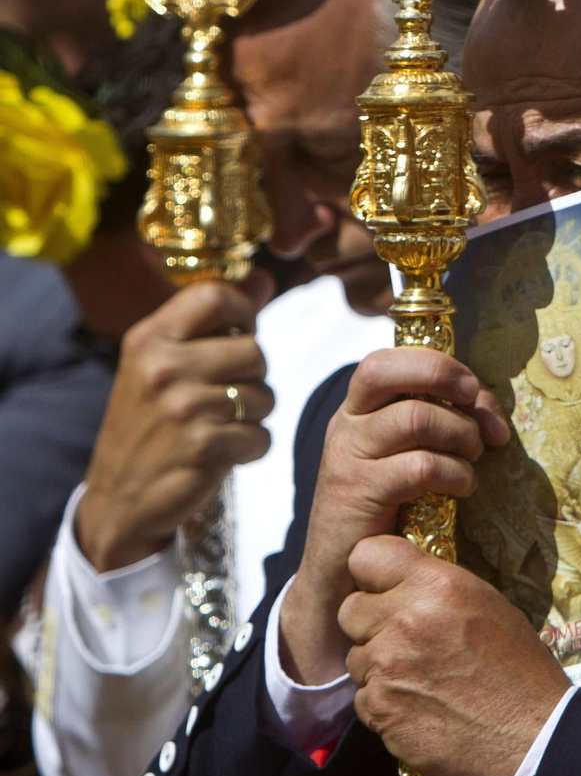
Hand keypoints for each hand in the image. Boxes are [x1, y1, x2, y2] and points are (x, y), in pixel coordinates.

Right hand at [77, 279, 273, 570]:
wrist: (120, 498)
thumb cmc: (149, 423)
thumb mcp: (164, 364)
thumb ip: (214, 321)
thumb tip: (264, 277)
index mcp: (149, 338)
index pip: (216, 295)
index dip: (244, 312)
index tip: (240, 334)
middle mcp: (162, 367)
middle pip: (255, 351)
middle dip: (252, 378)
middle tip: (223, 397)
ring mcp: (183, 408)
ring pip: (265, 395)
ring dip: (253, 416)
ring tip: (218, 426)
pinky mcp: (204, 446)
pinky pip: (262, 436)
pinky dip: (251, 448)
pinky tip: (221, 453)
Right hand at [279, 348, 508, 685]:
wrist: (343, 576)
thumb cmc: (389, 512)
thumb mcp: (409, 456)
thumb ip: (438, 423)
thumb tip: (483, 404)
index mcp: (360, 409)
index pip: (388, 358)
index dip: (438, 364)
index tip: (473, 390)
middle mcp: (348, 424)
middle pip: (389, 370)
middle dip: (448, 381)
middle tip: (480, 416)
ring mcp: (347, 456)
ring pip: (417, 417)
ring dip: (461, 436)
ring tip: (472, 460)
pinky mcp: (357, 492)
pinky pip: (421, 466)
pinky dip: (456, 474)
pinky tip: (463, 488)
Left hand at [341, 536, 569, 775]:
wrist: (531, 736)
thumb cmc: (520, 669)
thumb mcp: (489, 607)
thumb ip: (437, 590)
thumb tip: (401, 583)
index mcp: (438, 586)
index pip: (366, 555)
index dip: (372, 573)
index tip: (383, 586)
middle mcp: (405, 620)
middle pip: (350, 609)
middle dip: (371, 623)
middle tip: (404, 639)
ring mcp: (387, 666)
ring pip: (355, 655)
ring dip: (377, 665)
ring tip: (420, 678)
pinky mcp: (378, 707)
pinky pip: (362, 695)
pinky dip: (384, 701)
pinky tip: (418, 707)